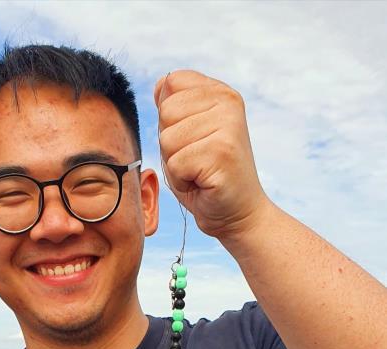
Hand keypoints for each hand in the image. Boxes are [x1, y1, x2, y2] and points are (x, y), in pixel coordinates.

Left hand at [154, 70, 269, 240]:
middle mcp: (228, 102)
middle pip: (166, 112)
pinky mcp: (222, 152)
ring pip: (167, 139)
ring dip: (176, 165)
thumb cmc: (207, 176)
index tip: (193, 139)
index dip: (170, 118)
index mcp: (220, 92)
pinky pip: (175, 164)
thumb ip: (175, 106)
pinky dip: (182, 181)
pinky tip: (203, 183)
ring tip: (200, 172)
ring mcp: (227, 126)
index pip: (171, 83)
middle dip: (171, 144)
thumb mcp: (187, 134)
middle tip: (197, 160)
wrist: (238, 214)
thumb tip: (160, 83)